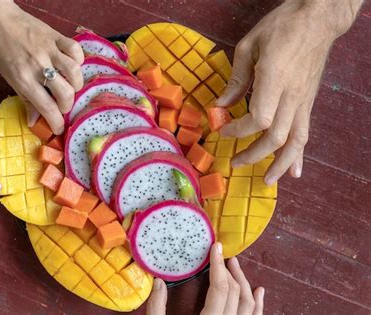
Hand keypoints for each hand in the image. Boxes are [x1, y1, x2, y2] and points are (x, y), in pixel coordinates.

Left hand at [0, 0, 84, 133]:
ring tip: (70, 86)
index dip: (56, 123)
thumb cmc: (2, 51)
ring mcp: (48, 50)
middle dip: (67, 105)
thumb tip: (35, 122)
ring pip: (75, 72)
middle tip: (62, 105)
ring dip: (76, 84)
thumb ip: (26, 100)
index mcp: (24, 80)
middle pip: (66, 93)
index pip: (47, 108)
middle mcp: (38, 66)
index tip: (59, 128)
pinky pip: (75, 49)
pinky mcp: (56, 36)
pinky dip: (78, 59)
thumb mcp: (10, 79)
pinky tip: (72, 64)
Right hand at [146, 243, 263, 314]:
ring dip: (245, 283)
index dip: (218, 265)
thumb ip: (157, 309)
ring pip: (250, 305)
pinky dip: (259, 304)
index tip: (215, 248)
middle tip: (222, 255)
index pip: (220, 288)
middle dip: (230, 270)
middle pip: (236, 293)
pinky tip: (259, 292)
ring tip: (237, 266)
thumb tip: (158, 282)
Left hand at [216, 0, 361, 184]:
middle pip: (275, 137)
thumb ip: (236, 80)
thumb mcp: (249, 46)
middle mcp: (292, 96)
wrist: (317, 19)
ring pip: (295, 142)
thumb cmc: (282, 27)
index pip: (258, 119)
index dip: (238, 130)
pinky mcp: (308, 102)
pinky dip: (300, 155)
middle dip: (253, 155)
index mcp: (274, 80)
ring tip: (267, 181)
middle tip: (235, 163)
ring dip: (280, 164)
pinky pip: (305, 133)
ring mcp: (303, 101)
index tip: (222, 130)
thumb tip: (221, 105)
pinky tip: (295, 172)